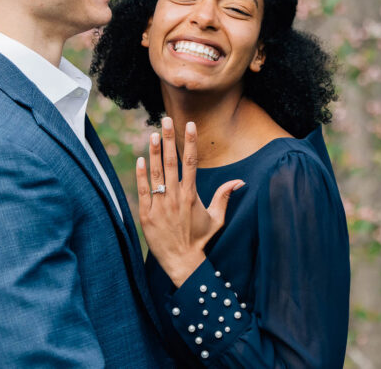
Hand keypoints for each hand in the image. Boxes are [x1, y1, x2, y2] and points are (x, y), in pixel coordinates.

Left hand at [136, 118, 243, 286]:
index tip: (189, 124)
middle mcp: (175, 197)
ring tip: (153, 134)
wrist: (182, 262)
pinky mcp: (147, 215)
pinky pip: (143, 190)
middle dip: (169, 139)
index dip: (190, 141)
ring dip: (154, 152)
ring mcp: (160, 205)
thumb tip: (239, 181)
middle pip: (172, 162)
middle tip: (166, 119)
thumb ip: (224, 197)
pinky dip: (141, 175)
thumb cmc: (200, 240)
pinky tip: (140, 159)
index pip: (192, 162)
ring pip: (156, 173)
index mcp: (192, 195)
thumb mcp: (216, 219)